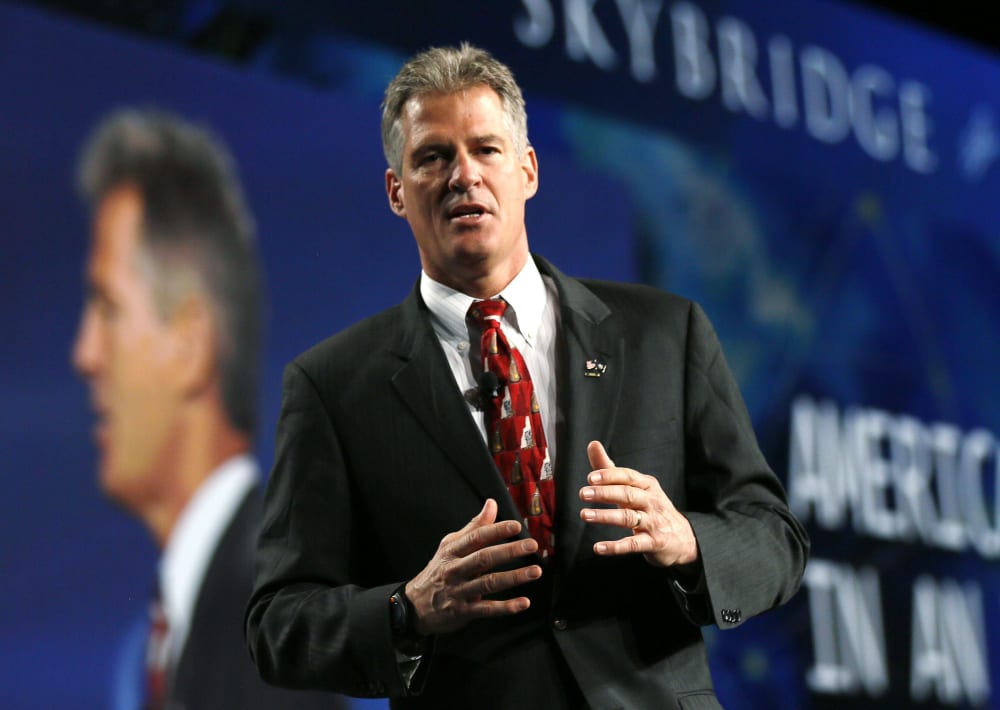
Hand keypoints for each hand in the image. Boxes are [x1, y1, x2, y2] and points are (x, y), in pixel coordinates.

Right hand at [405, 499, 541, 635]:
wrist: (415, 605)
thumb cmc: (439, 570)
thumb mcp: (450, 545)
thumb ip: (474, 527)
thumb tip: (492, 503)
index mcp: (452, 551)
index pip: (476, 538)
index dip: (496, 531)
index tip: (516, 526)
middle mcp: (455, 569)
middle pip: (484, 558)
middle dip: (509, 551)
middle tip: (531, 545)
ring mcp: (459, 591)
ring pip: (488, 583)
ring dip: (513, 577)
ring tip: (535, 572)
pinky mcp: (463, 611)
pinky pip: (487, 609)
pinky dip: (506, 607)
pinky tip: (523, 603)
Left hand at [579, 441, 698, 567]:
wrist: (682, 538)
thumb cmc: (650, 508)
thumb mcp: (634, 488)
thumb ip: (610, 469)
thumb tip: (592, 444)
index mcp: (647, 485)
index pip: (628, 477)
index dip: (610, 476)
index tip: (590, 478)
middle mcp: (652, 501)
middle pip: (628, 494)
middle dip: (605, 493)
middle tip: (583, 493)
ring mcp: (653, 523)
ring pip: (628, 518)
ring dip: (605, 516)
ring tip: (584, 514)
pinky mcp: (653, 543)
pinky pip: (632, 544)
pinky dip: (615, 547)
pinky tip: (598, 547)